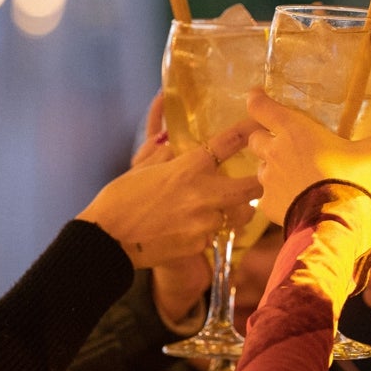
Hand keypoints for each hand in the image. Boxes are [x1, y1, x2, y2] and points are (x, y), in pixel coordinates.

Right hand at [78, 111, 262, 267]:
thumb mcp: (141, 168)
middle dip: (262, 182)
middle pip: (253, 188)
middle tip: (263, 179)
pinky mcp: (200, 244)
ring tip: (226, 207)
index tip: (260, 126)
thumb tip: (171, 142)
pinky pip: (214, 234)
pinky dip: (208, 231)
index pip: (229, 142)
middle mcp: (204, 194)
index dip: (248, 131)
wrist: (108, 240)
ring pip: (239, 216)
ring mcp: (205, 222)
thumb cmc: (120, 199)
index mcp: (189, 167)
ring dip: (237, 211)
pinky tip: (191, 229)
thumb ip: (163, 154)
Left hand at [246, 89, 370, 223]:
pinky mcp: (267, 204)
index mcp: (294, 130)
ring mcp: (268, 179)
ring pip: (260, 168)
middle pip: (255, 138)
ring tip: (294, 177)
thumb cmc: (350, 180)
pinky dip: (277, 198)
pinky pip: (265, 198)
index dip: (257, 100)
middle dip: (265, 139)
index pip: (261, 106)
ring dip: (272, 170)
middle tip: (283, 145)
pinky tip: (294, 203)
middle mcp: (275, 151)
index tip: (257, 97)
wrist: (336, 223)